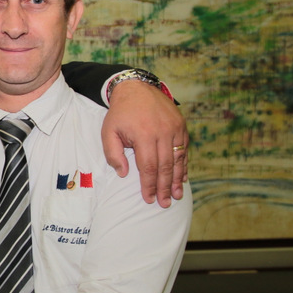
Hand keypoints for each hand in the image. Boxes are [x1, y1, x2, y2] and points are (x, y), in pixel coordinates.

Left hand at [102, 79, 187, 206]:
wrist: (136, 88)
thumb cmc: (120, 114)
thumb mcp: (108, 131)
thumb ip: (113, 154)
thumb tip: (124, 174)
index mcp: (143, 134)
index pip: (148, 166)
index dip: (149, 185)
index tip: (149, 199)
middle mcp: (162, 132)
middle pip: (165, 166)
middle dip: (165, 187)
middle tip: (165, 203)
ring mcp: (174, 128)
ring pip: (177, 159)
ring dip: (177, 180)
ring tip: (176, 195)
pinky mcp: (181, 125)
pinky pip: (183, 149)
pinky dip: (183, 165)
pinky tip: (182, 178)